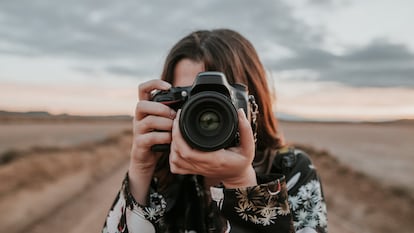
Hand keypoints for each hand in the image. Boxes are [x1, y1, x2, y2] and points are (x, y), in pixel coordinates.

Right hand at [128, 79, 175, 203]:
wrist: (147, 160)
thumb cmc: (159, 138)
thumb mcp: (166, 122)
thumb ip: (171, 112)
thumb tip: (189, 102)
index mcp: (145, 108)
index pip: (143, 89)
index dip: (154, 84)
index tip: (169, 86)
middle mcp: (139, 117)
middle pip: (142, 104)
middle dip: (161, 109)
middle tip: (174, 116)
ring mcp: (137, 130)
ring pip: (148, 120)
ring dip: (165, 123)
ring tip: (174, 129)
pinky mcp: (139, 144)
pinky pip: (150, 137)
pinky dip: (163, 137)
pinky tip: (171, 140)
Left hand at [169, 109, 256, 187]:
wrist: (237, 177)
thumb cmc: (241, 162)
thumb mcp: (248, 147)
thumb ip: (246, 130)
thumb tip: (240, 113)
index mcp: (213, 159)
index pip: (188, 150)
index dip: (179, 134)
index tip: (180, 118)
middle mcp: (202, 165)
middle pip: (177, 153)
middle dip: (173, 135)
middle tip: (177, 119)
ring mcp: (196, 169)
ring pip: (174, 159)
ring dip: (172, 144)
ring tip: (177, 130)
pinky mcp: (193, 170)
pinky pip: (176, 166)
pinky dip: (172, 156)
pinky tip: (176, 146)